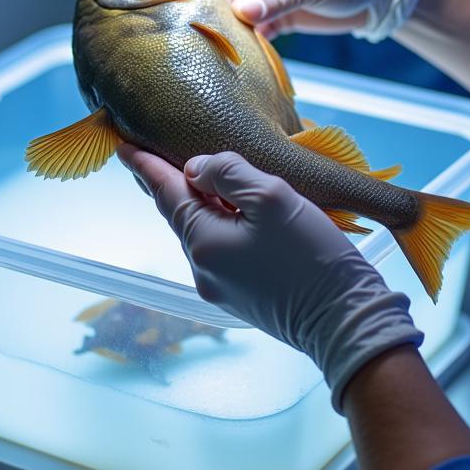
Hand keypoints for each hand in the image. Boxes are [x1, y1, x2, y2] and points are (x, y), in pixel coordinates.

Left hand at [118, 145, 422, 412]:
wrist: (345, 321)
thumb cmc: (311, 256)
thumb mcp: (270, 197)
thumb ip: (227, 173)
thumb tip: (195, 170)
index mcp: (203, 243)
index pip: (166, 193)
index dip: (145, 167)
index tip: (124, 149)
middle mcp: (203, 269)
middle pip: (182, 214)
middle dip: (172, 184)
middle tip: (155, 155)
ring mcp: (221, 288)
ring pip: (203, 232)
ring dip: (203, 205)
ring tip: (209, 179)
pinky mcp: (242, 298)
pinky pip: (221, 249)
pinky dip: (221, 225)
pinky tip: (238, 214)